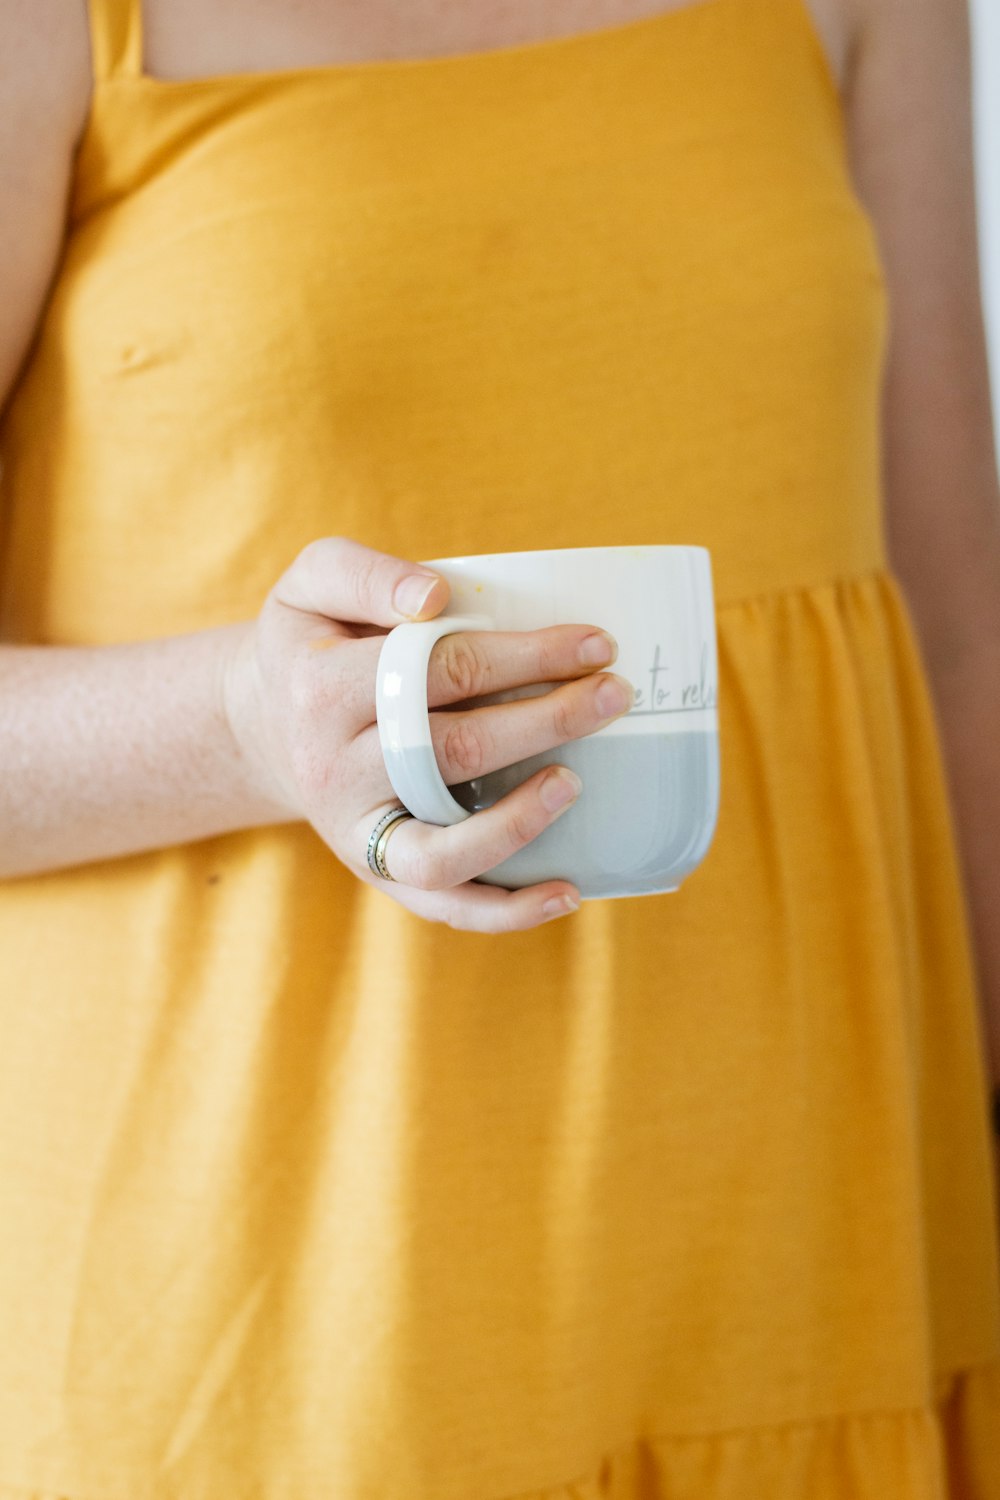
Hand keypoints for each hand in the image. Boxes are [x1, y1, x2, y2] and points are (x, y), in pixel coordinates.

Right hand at [222, 536, 633, 932]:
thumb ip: (367, 572)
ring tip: (576, 782)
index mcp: (321, 686)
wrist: (263, 725)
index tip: (595, 642)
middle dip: (546, 720)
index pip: (439, 669)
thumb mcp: (314, 582)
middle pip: (452, 749)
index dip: (525, 655)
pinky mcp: (376, 871)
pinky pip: (441, 905)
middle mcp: (333, 768)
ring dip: (519, 820)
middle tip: (615, 693)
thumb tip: (436, 597)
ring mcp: (356, 830)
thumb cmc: (313, 643)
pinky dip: (506, 911)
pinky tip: (568, 891)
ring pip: (441, 849)